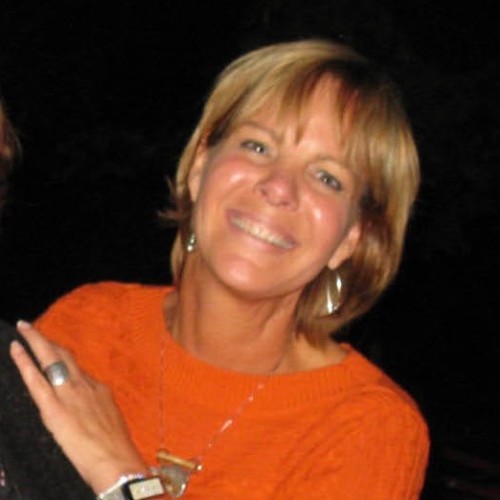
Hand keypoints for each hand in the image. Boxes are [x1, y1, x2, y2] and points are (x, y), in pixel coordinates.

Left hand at [10, 320, 147, 493]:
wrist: (117, 460)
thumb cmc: (116, 448)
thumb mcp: (110, 421)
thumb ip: (97, 409)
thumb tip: (89, 409)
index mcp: (99, 389)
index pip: (77, 369)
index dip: (63, 357)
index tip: (53, 350)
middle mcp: (85, 385)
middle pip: (64, 356)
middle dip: (46, 340)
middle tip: (31, 327)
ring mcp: (69, 393)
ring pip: (51, 359)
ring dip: (37, 342)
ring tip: (25, 329)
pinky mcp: (54, 407)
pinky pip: (36, 379)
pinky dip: (25, 362)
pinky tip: (16, 349)